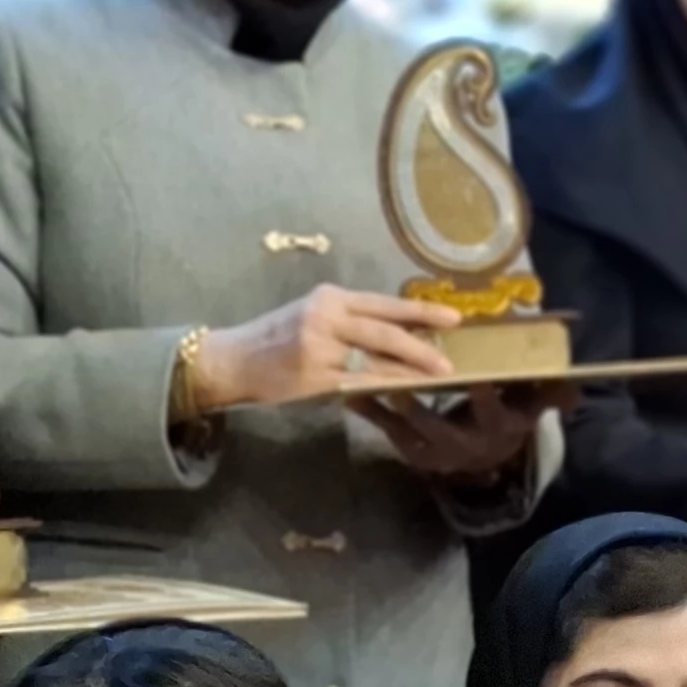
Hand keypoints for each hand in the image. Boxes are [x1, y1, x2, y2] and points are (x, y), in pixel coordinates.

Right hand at [190, 284, 459, 411]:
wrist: (234, 359)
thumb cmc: (277, 338)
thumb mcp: (314, 316)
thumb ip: (351, 321)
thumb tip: (401, 334)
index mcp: (331, 298)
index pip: (384, 303)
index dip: (420, 311)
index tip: (452, 316)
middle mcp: (327, 316)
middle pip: (385, 330)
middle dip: (422, 343)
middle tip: (450, 355)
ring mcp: (320, 346)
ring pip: (375, 358)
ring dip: (409, 368)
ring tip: (437, 374)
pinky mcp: (314, 374)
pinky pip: (358, 380)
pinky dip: (383, 384)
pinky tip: (402, 388)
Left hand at [350, 380, 562, 479]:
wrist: (486, 457)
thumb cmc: (507, 415)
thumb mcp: (530, 406)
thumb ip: (550, 393)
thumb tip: (577, 386)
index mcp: (499, 426)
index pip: (493, 411)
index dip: (483, 396)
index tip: (474, 376)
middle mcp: (467, 444)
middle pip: (441, 427)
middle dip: (420, 409)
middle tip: (400, 384)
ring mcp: (438, 452)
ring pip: (410, 431)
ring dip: (387, 410)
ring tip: (366, 387)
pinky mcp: (414, 453)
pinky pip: (389, 433)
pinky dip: (371, 414)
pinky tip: (351, 394)